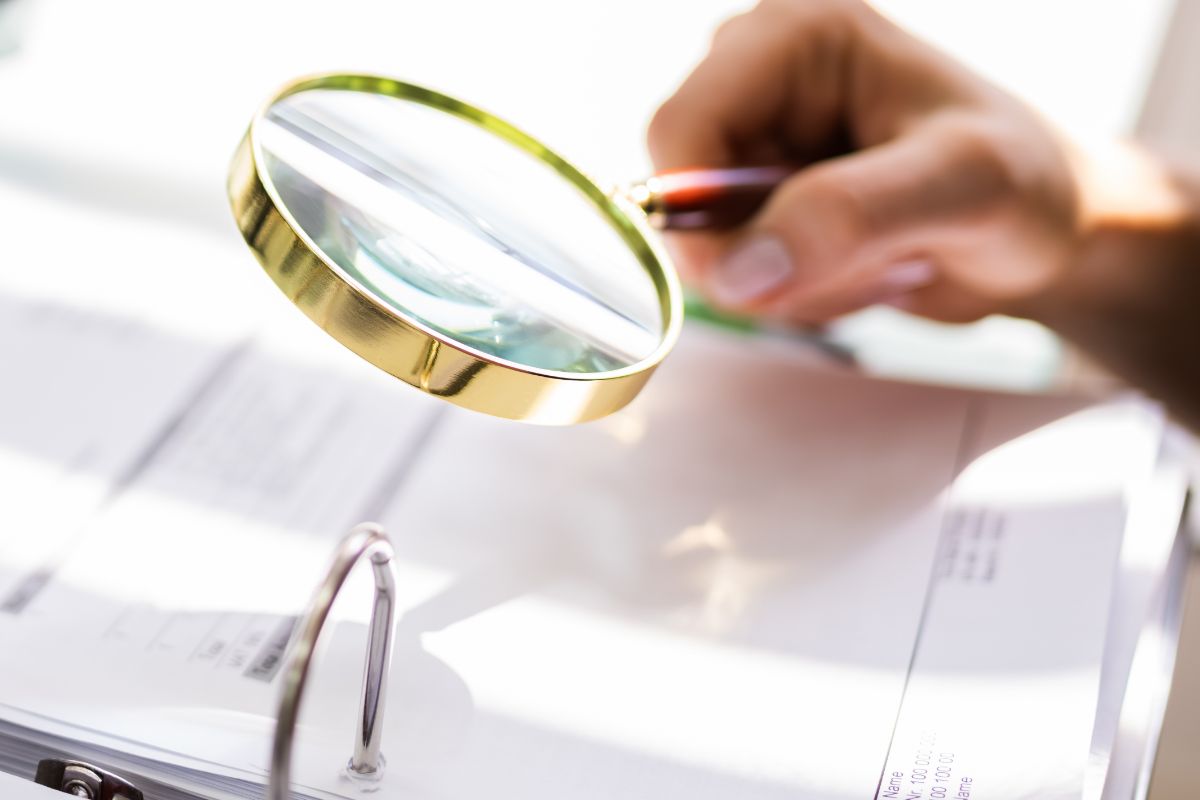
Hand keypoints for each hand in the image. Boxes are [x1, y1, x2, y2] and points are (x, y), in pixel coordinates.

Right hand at [647, 0, 1088, 324]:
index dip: (700, 216)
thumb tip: (736, 271)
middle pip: (684, 195)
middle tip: (862, 262)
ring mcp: (759, 144)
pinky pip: (735, 271)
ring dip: (787, 281)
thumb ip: (848, 216)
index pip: (681, 126)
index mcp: (796, 36)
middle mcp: (761, 80)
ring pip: (708, 246)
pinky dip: (791, 292)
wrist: (1047, 231)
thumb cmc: (1025, 184)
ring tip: (879, 259)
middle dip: (763, 255)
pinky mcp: (763, 200)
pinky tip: (860, 269)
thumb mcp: (959, 188)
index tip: (763, 280)